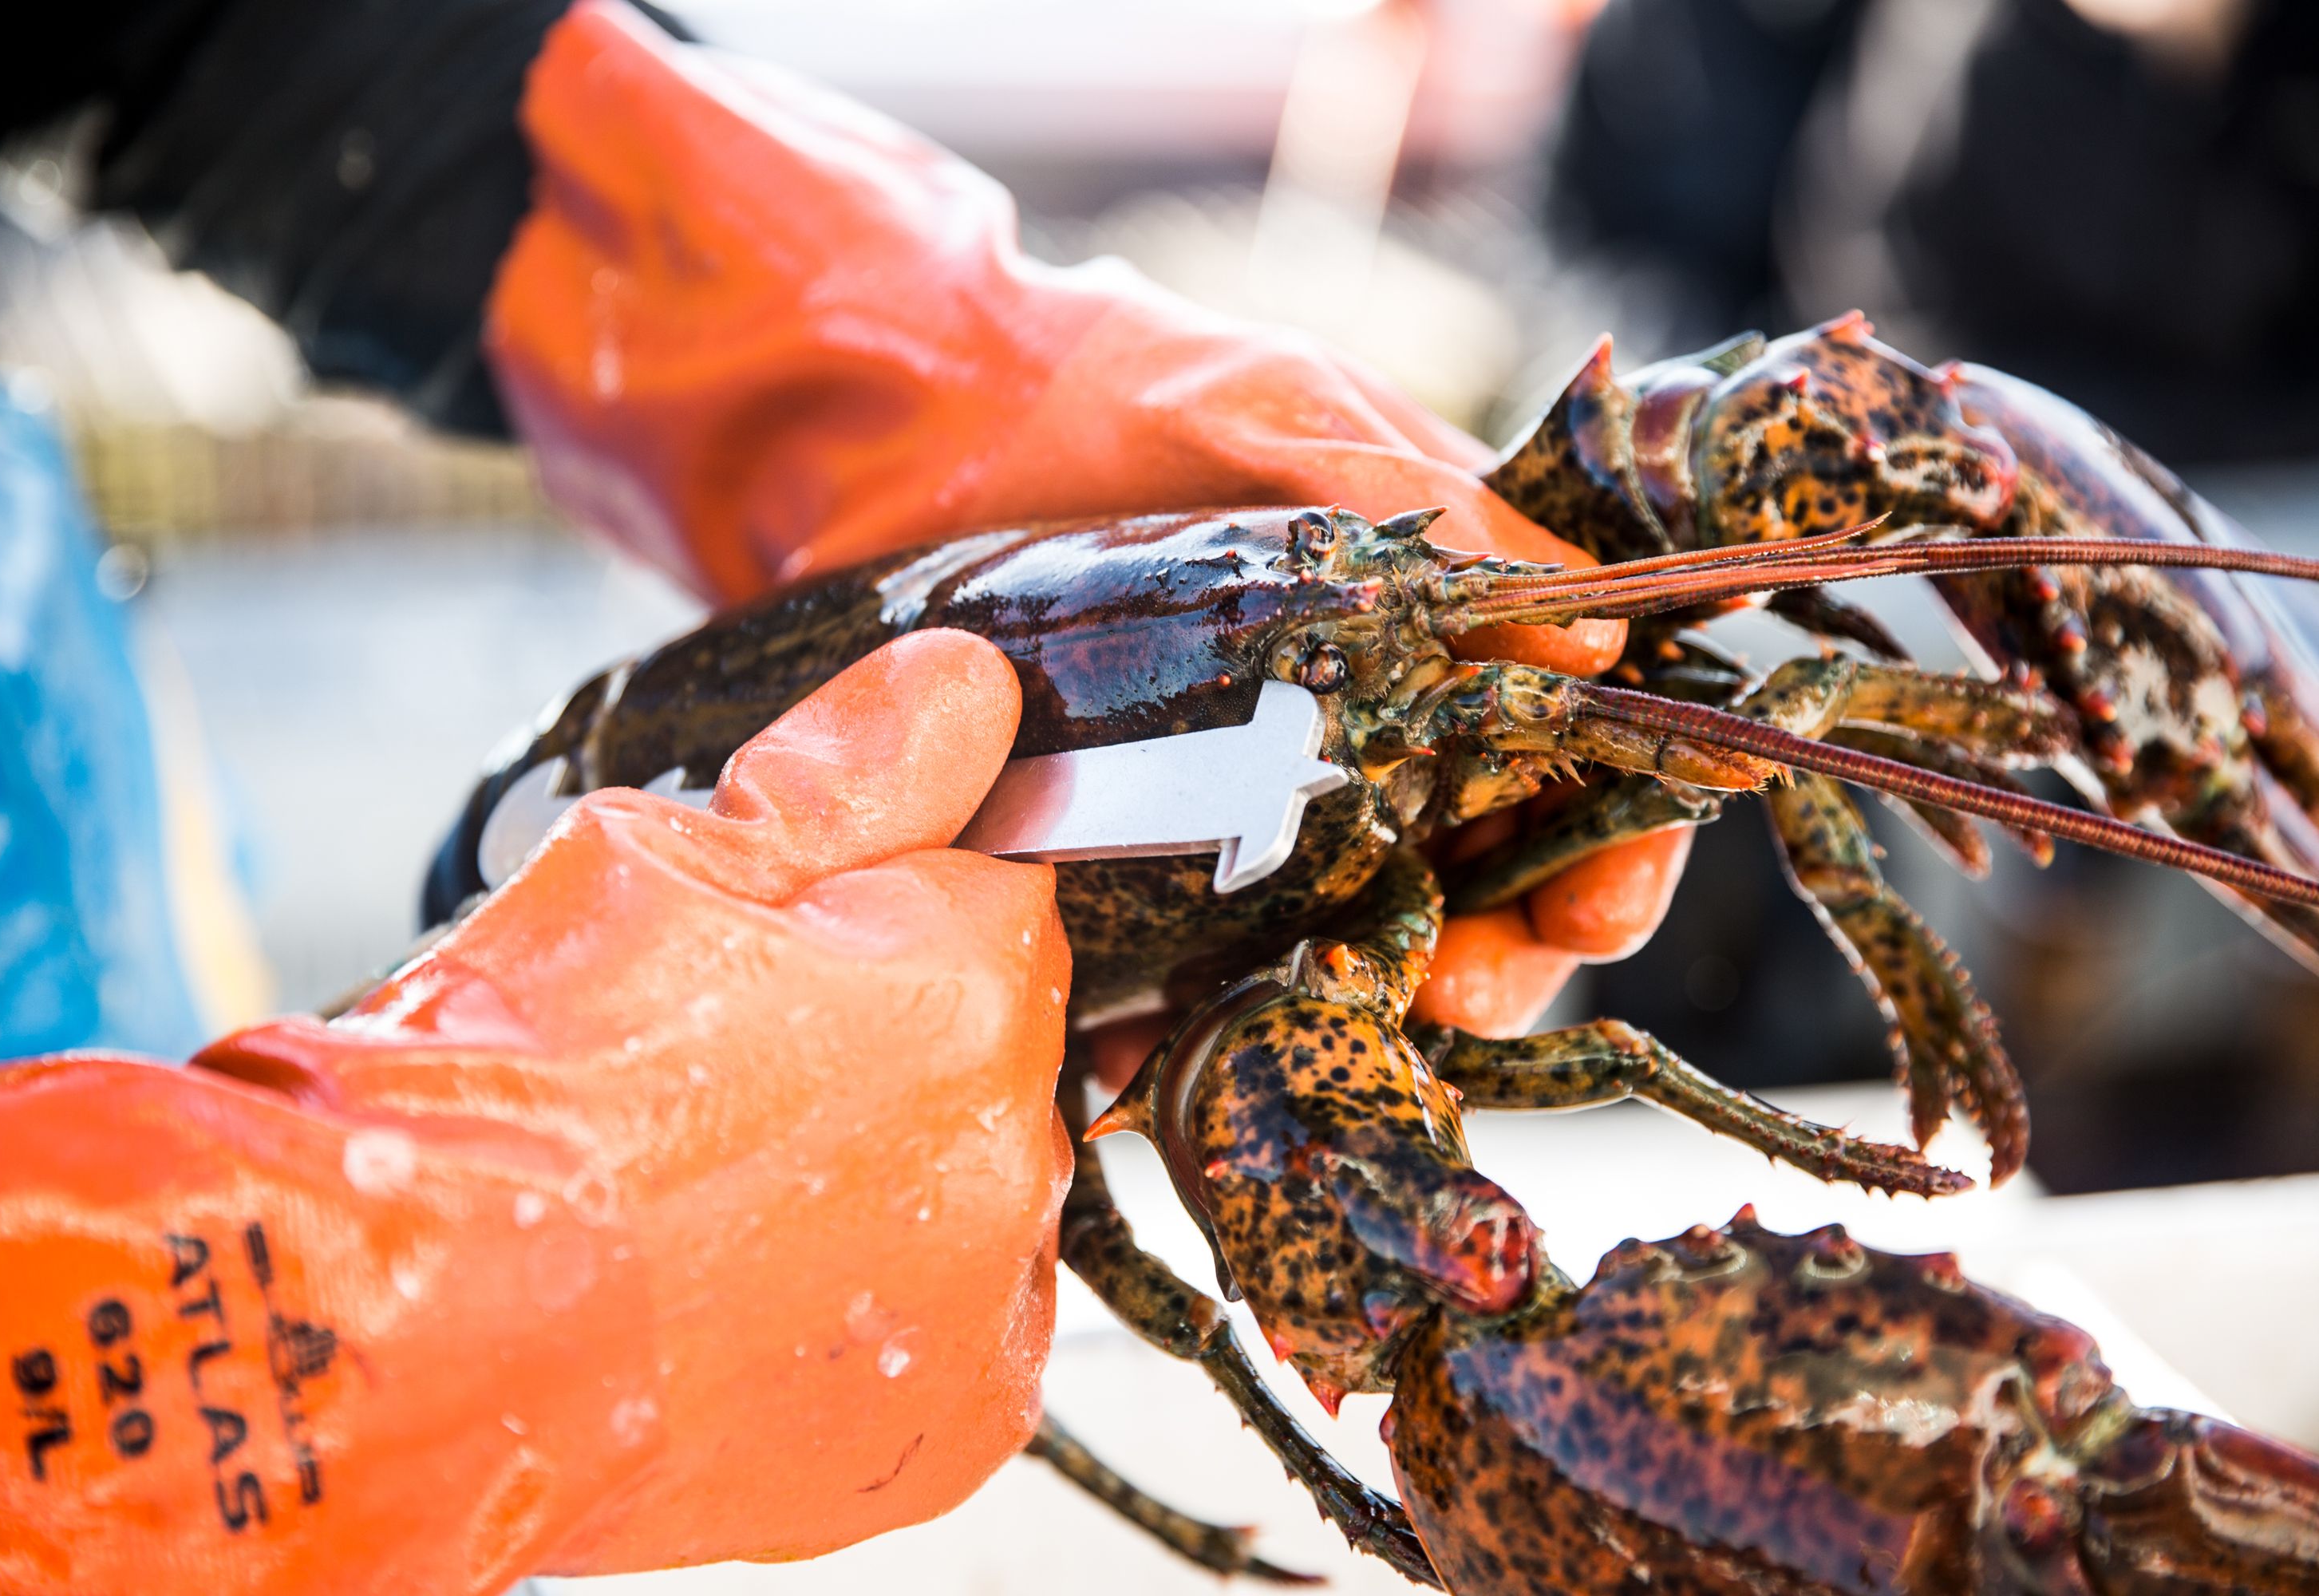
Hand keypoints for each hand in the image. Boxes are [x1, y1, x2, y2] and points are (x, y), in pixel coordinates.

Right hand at [0, 631, 1068, 1589]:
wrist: (404, 1328)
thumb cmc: (510, 1092)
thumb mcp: (661, 858)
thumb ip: (855, 768)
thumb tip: (971, 687)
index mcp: (971, 991)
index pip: (1000, 900)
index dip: (885, 915)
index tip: (789, 953)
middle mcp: (1013, 1154)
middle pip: (993, 1052)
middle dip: (893, 1047)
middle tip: (725, 1082)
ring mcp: (984, 1306)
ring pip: (969, 1192)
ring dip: (884, 1183)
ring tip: (717, 1198)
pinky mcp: (947, 1434)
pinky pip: (948, 1331)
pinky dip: (873, 1309)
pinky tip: (748, 1291)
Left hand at [486, 0, 1687, 1039]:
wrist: (907, 421)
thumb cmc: (1115, 388)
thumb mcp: (1282, 409)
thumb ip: (1420, 503)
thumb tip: (1589, 633)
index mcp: (1430, 623)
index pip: (1568, 749)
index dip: (1609, 833)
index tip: (1600, 897)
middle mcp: (1356, 721)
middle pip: (1484, 870)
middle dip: (1509, 944)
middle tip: (1475, 985)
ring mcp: (1245, 794)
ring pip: (1362, 932)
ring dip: (1391, 992)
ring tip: (1379, 1014)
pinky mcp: (1138, 846)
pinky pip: (1208, 955)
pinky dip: (1232, 1014)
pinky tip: (1221, 1048)